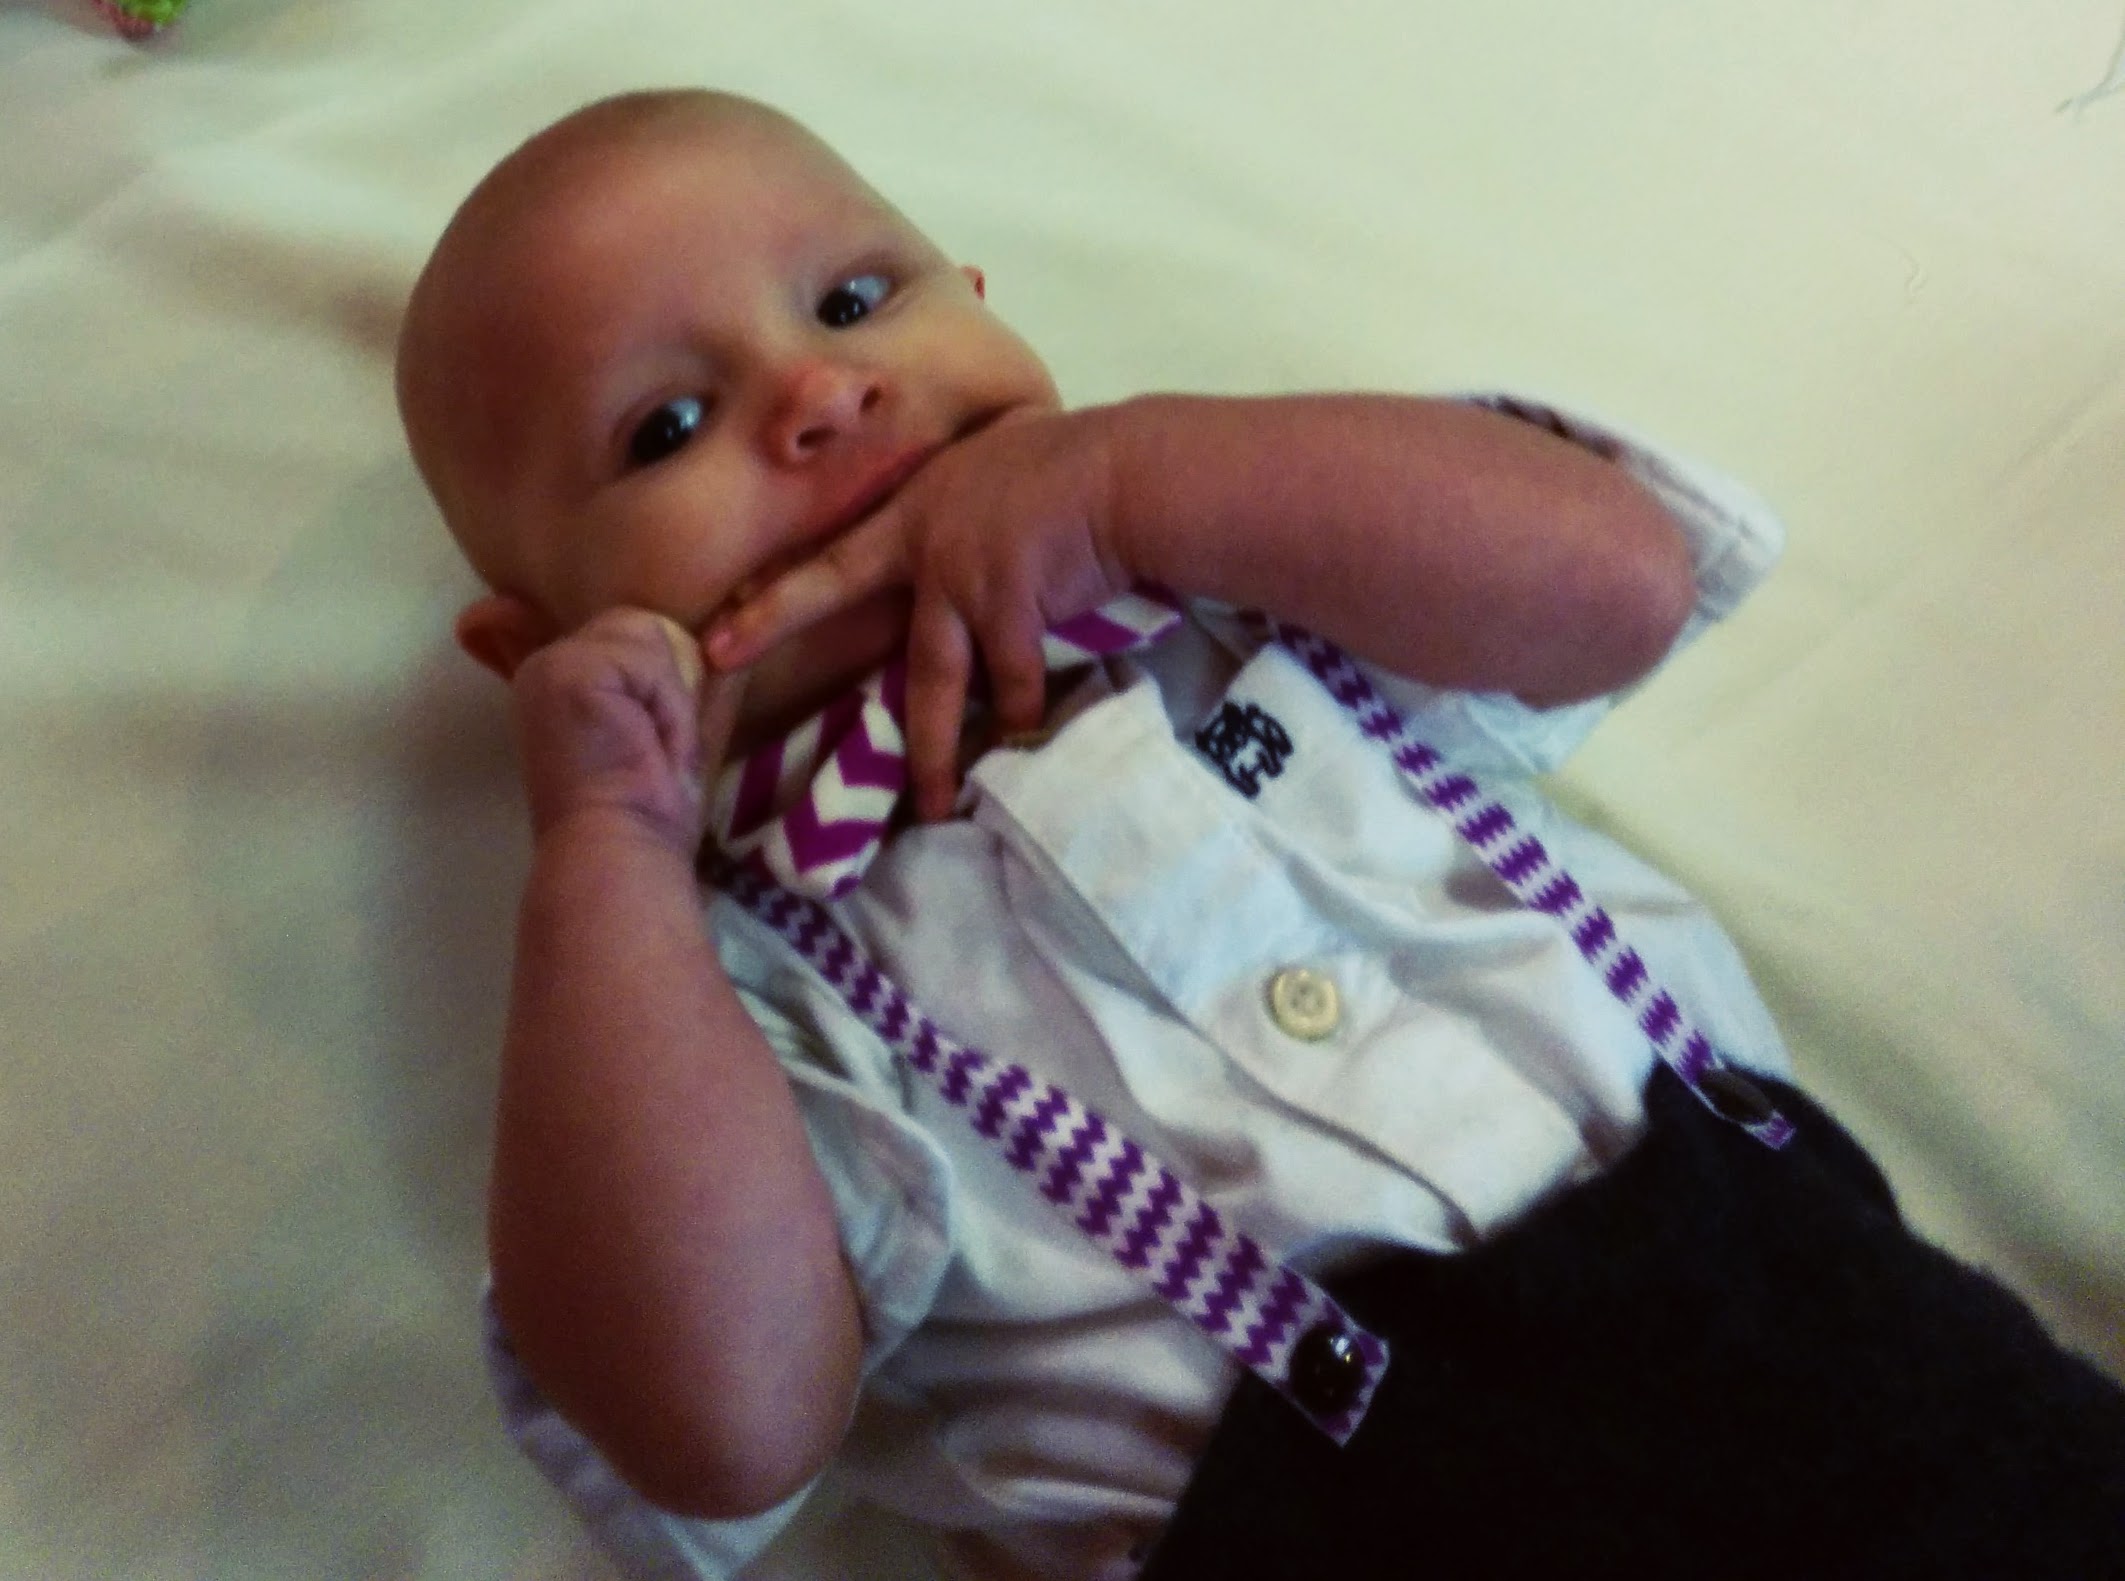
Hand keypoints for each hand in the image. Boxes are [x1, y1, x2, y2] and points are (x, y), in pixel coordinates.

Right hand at [510, 608, 746, 853]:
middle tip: (649, 747)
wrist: (617, 850)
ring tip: (650, 746)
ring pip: (651, 636)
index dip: (662, 683)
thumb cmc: (646, 806)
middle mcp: (546, 663)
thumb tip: (712, 628)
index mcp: (561, 679)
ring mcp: (553, 661)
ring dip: (668, 696)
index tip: (652, 741)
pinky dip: (666, 704)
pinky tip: (645, 743)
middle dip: (666, 687)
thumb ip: (673, 676)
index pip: (633, 640)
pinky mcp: (571, 668)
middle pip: (643, 629)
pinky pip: (651, 658)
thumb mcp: (663, 725)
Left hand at [706, 407, 1129, 820]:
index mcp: (917, 508)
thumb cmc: (1076, 465)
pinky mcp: (1007, 607)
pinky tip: (1026, 749)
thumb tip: (974, 510)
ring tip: (932, 808)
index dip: (775, 584)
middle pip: (834, 588)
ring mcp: (961, 575)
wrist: (1125, 475)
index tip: (720, 616)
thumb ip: (970, 494)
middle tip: (718, 656)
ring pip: (933, 680)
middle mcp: (924, 539)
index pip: (832, 550)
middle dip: (771, 619)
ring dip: (935, 751)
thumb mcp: (1002, 460)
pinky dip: (1021, 719)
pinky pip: (1009, 685)